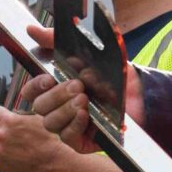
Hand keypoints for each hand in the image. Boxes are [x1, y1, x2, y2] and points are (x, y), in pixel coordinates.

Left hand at [0, 98, 70, 171]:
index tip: (0, 119)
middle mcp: (1, 134)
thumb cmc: (48, 143)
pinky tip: (5, 156)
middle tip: (5, 134)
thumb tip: (13, 114)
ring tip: (8, 147)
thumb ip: (20, 115)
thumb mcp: (36, 119)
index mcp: (10, 120)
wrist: (52, 162)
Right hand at [17, 26, 138, 149]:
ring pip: (50, 124)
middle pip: (39, 107)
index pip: (31, 91)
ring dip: (65, 110)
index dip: (35, 86)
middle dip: (57, 96)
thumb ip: (56, 40)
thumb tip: (31, 29)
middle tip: (78, 86)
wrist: (141, 92)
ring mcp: (69, 126)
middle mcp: (58, 108)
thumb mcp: (87, 52)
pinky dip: (74, 125)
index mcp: (55, 88)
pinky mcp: (81, 142)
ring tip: (84, 99)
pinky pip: (67, 137)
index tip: (49, 78)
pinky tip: (85, 115)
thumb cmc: (113, 74)